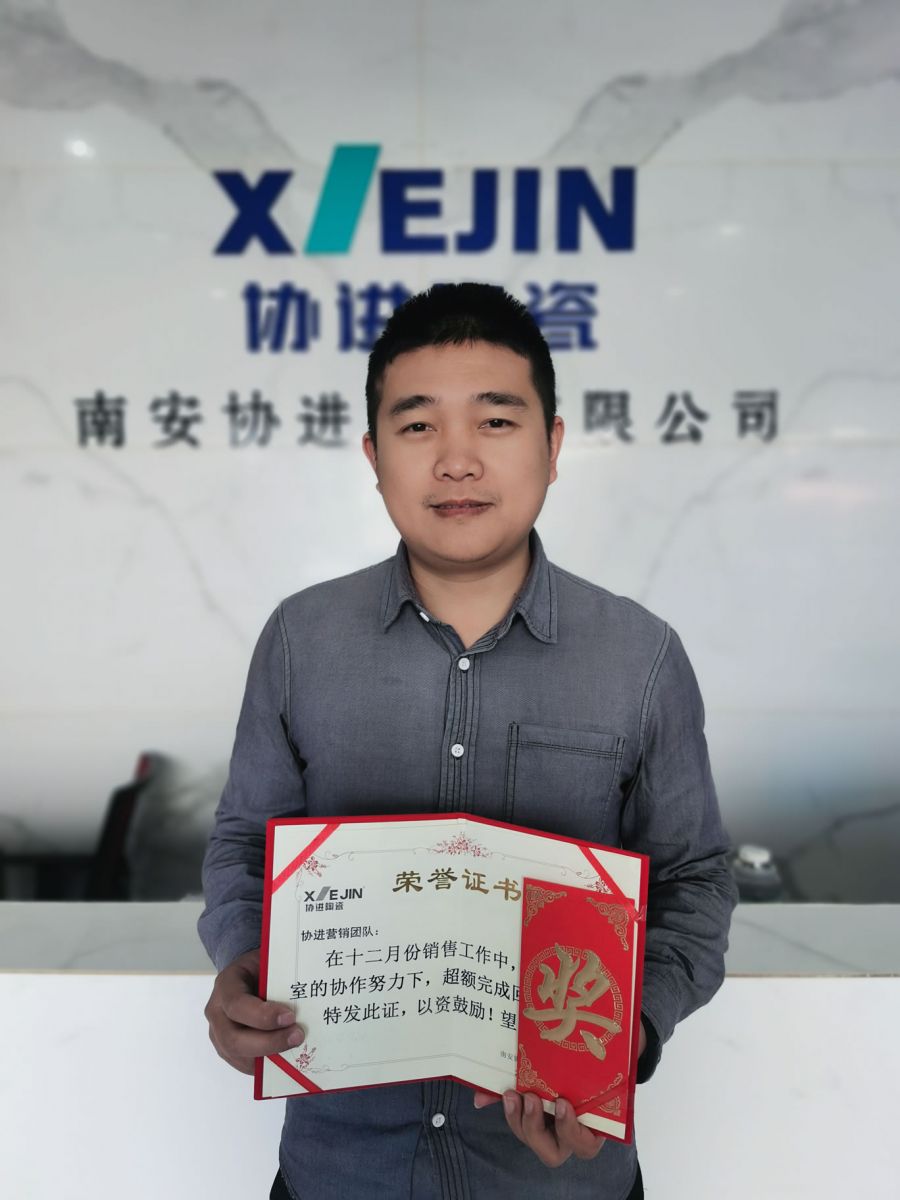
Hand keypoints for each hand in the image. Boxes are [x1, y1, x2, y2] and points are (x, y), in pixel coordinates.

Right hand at [203, 947, 304, 1074]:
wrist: (248, 974)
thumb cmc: (262, 968)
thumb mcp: (269, 962)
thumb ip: (281, 977)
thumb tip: (307, 994)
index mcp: (225, 985)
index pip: (237, 1005)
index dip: (262, 1016)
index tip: (290, 1017)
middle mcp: (216, 1012)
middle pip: (234, 1039)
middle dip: (268, 1043)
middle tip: (297, 1037)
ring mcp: (218, 1034)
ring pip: (238, 1056)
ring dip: (269, 1056)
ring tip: (295, 1048)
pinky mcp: (227, 1050)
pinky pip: (244, 1064)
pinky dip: (266, 1064)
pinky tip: (286, 1057)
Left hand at [471, 1020, 647, 1166]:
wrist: (597, 1042)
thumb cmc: (603, 1057)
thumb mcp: (603, 1054)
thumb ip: (608, 1054)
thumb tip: (536, 1067)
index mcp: (594, 1123)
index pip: (586, 1142)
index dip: (571, 1129)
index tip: (563, 1103)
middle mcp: (571, 1132)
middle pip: (552, 1152)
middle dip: (535, 1128)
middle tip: (530, 1098)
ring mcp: (549, 1124)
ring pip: (531, 1139)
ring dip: (517, 1121)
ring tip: (512, 1094)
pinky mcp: (531, 1109)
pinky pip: (515, 1119)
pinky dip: (497, 1104)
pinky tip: (484, 1096)